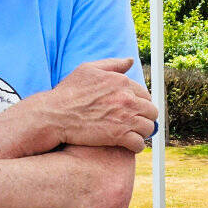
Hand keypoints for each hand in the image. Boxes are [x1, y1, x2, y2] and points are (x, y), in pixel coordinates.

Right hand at [32, 57, 158, 153]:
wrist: (56, 115)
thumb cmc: (69, 92)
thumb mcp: (88, 69)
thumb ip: (113, 65)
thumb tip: (130, 61)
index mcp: (122, 82)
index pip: (145, 94)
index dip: (141, 103)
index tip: (134, 110)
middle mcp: (127, 99)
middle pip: (151, 111)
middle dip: (145, 118)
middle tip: (136, 123)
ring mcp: (125, 118)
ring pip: (148, 128)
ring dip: (142, 132)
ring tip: (133, 135)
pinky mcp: (119, 136)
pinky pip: (138, 143)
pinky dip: (136, 146)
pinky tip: (129, 145)